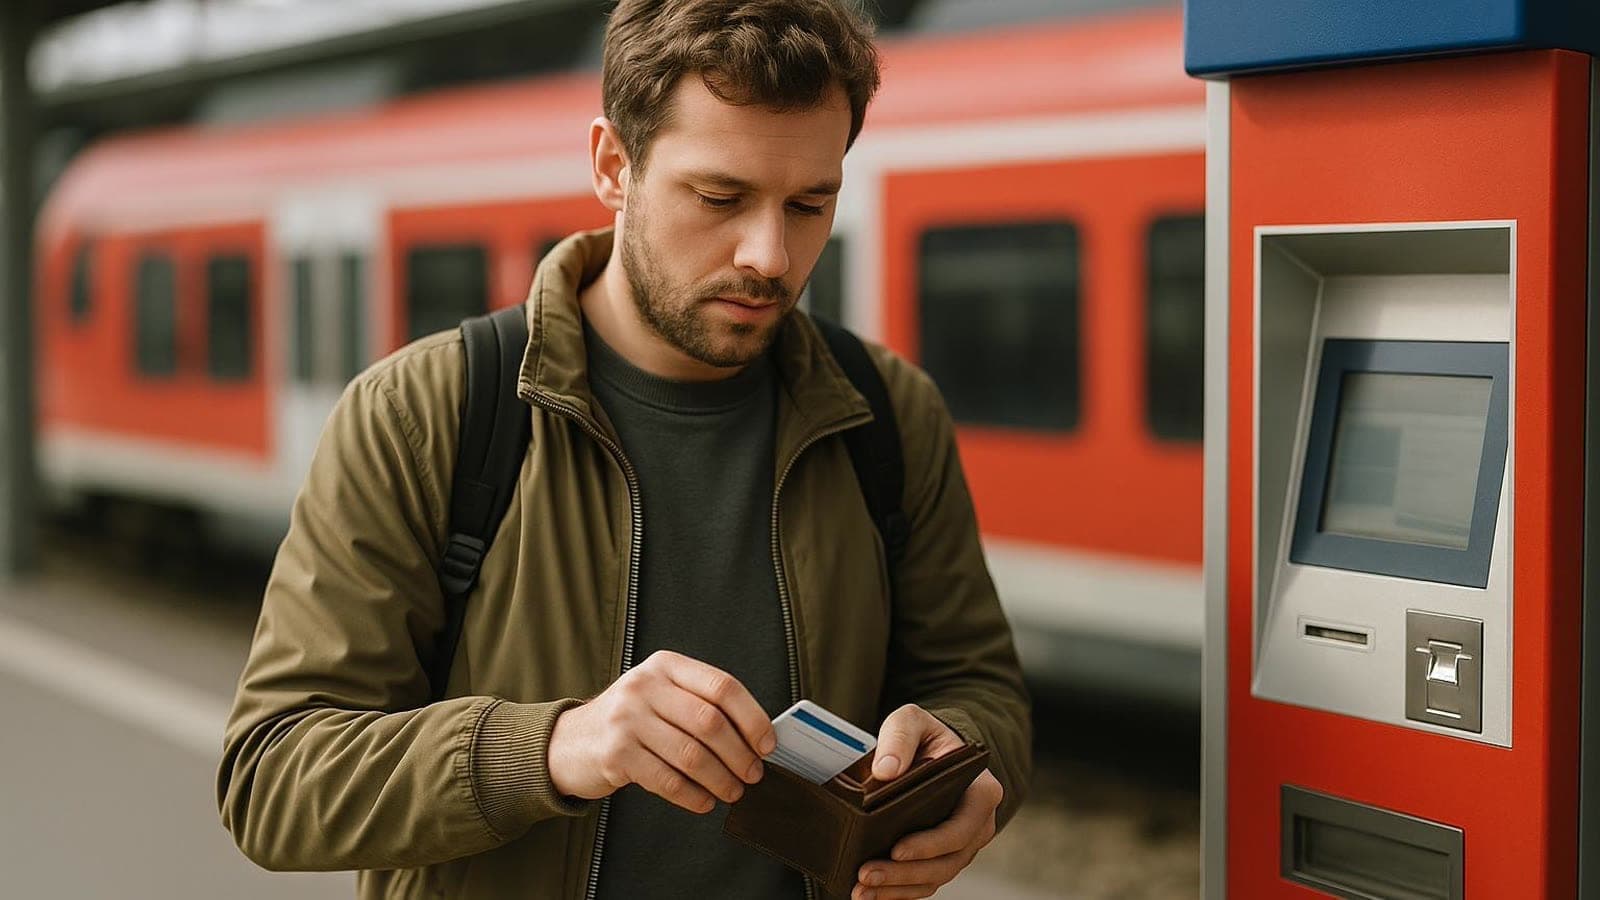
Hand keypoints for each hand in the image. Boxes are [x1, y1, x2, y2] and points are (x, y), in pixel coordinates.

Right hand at [546, 650, 776, 813]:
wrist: (570, 741)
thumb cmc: (631, 720)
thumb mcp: (662, 695)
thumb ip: (701, 704)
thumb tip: (756, 737)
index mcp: (666, 665)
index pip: (722, 686)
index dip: (752, 718)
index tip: (767, 744)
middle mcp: (645, 686)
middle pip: (710, 723)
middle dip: (740, 754)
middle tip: (753, 774)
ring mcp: (627, 720)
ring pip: (692, 755)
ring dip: (720, 779)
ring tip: (732, 792)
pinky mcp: (615, 755)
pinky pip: (667, 780)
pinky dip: (693, 795)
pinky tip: (704, 802)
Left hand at [852, 704, 1002, 899]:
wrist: (933, 751)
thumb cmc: (926, 736)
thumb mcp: (912, 721)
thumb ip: (900, 737)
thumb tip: (884, 771)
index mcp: (981, 792)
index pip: (960, 828)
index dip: (929, 844)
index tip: (895, 850)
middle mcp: (978, 825)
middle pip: (947, 861)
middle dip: (905, 874)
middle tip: (866, 874)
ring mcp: (962, 845)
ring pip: (935, 877)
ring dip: (898, 889)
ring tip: (861, 890)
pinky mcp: (943, 857)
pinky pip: (925, 882)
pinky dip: (899, 892)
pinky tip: (870, 895)